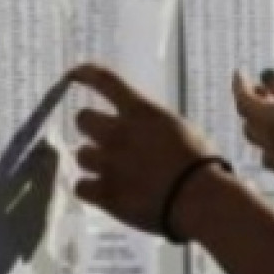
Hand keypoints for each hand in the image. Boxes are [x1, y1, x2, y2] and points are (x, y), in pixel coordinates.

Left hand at [68, 64, 216, 236]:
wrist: (199, 200)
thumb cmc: (200, 164)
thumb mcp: (180, 128)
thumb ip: (152, 124)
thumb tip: (142, 127)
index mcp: (141, 112)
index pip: (106, 81)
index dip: (86, 74)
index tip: (72, 74)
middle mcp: (118, 132)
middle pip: (82, 119)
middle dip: (91, 128)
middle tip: (105, 141)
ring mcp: (109, 163)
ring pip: (80, 154)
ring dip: (93, 161)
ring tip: (112, 172)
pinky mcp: (105, 193)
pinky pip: (80, 187)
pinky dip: (90, 190)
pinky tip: (105, 193)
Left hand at [233, 70, 273, 197]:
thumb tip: (264, 76)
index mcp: (268, 124)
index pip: (243, 102)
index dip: (239, 85)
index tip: (240, 72)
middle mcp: (271, 148)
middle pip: (250, 127)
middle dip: (252, 108)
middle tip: (263, 93)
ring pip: (265, 151)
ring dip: (267, 135)